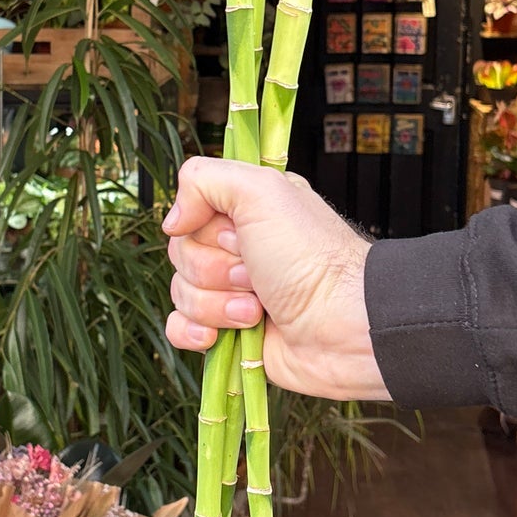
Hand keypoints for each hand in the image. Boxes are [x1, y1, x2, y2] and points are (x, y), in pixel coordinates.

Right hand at [163, 156, 388, 401]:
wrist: (344, 328)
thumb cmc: (312, 257)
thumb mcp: (262, 191)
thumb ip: (204, 181)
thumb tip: (172, 221)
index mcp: (247, 211)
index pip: (191, 212)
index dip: (206, 227)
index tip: (238, 235)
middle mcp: (239, 249)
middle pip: (181, 254)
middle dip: (214, 270)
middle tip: (256, 275)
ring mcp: (233, 293)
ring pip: (181, 293)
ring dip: (216, 304)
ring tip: (257, 309)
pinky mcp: (229, 332)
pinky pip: (181, 329)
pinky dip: (194, 332)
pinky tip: (218, 336)